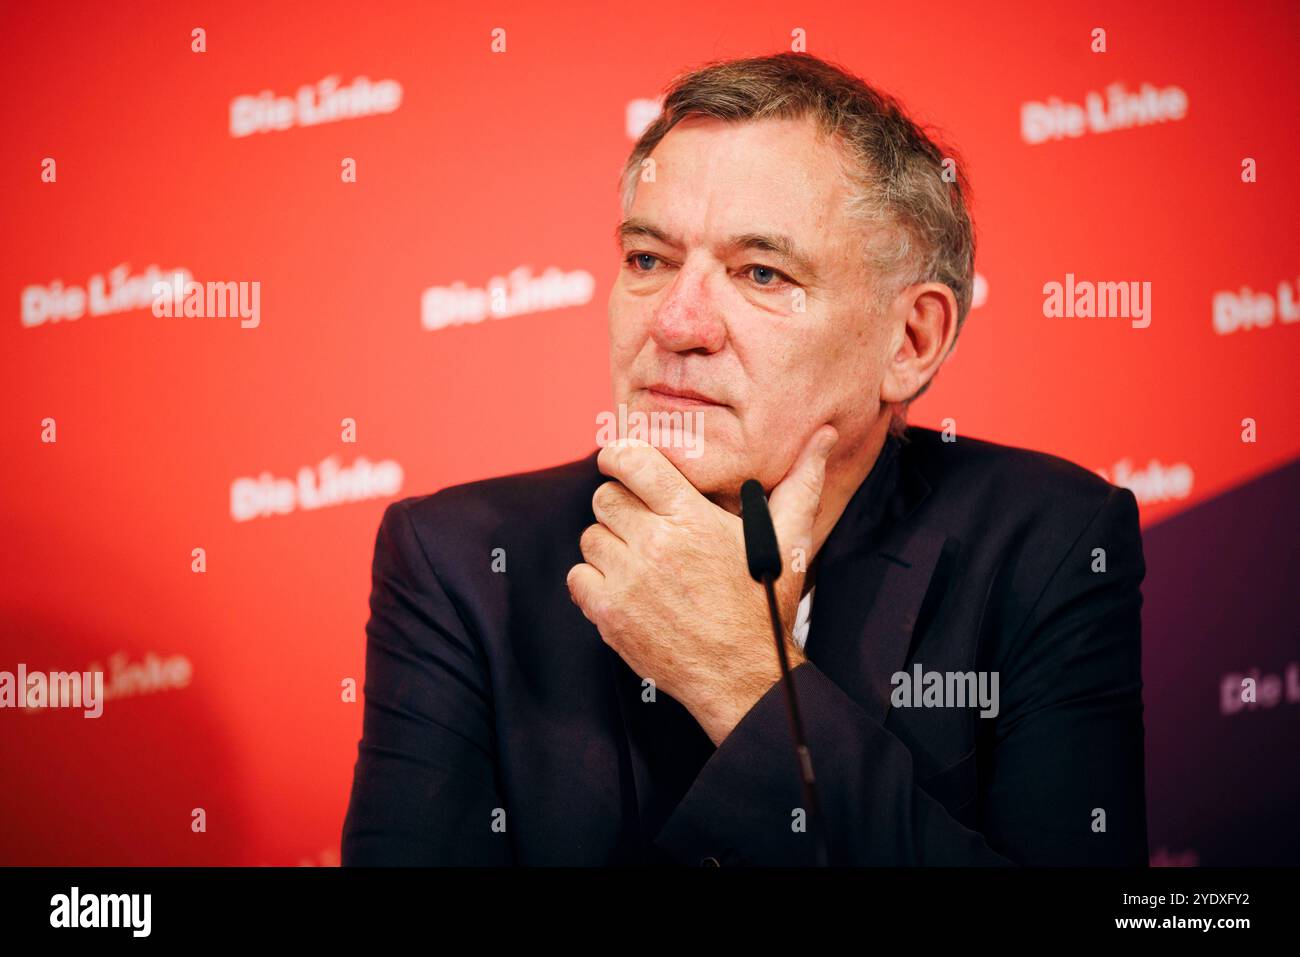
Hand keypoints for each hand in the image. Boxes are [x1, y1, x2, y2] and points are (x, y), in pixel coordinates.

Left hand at [566, 425, 838, 744]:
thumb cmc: (763, 606)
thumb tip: (825, 437)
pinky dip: (594, 580)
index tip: (620, 462)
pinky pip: (578, 576)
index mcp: (692, 518)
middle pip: (605, 497)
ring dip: (610, 544)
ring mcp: (628, 581)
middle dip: (621, 504)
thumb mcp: (789, 541)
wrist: (743, 677)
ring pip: (591, 536)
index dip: (619, 455)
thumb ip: (802, 483)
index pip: (632, 462)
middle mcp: (655, 544)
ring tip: (639, 560)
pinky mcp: (609, 614)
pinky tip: (624, 588)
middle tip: (643, 522)